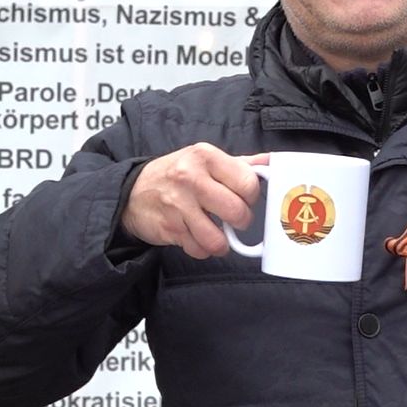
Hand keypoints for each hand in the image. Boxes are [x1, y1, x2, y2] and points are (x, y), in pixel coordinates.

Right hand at [119, 143, 264, 258]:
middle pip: (237, 212)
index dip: (251, 196)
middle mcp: (191, 178)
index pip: (247, 182)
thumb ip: (240, 163)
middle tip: (233, 218)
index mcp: (205, 156)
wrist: (133, 192)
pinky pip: (199, 250)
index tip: (244, 198)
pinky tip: (197, 237)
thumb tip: (273, 162)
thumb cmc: (176, 175)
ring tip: (217, 233)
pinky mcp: (169, 228)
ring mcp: (178, 205)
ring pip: (218, 239)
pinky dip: (202, 249)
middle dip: (241, 221)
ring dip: (222, 242)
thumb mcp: (205, 160)